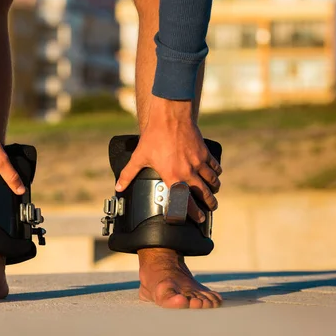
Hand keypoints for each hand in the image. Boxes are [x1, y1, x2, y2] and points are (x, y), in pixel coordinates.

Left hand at [115, 97, 221, 222]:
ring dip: (214, 188)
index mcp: (173, 176)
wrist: (170, 117)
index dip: (193, 212)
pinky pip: (214, 166)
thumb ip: (128, 174)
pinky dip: (216, 172)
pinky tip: (215, 174)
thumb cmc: (154, 136)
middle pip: (204, 193)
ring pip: (212, 180)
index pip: (185, 201)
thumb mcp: (139, 157)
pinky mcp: (204, 152)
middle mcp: (188, 172)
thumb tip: (119, 186)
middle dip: (209, 203)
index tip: (198, 219)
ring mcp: (198, 162)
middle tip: (210, 208)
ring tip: (214, 193)